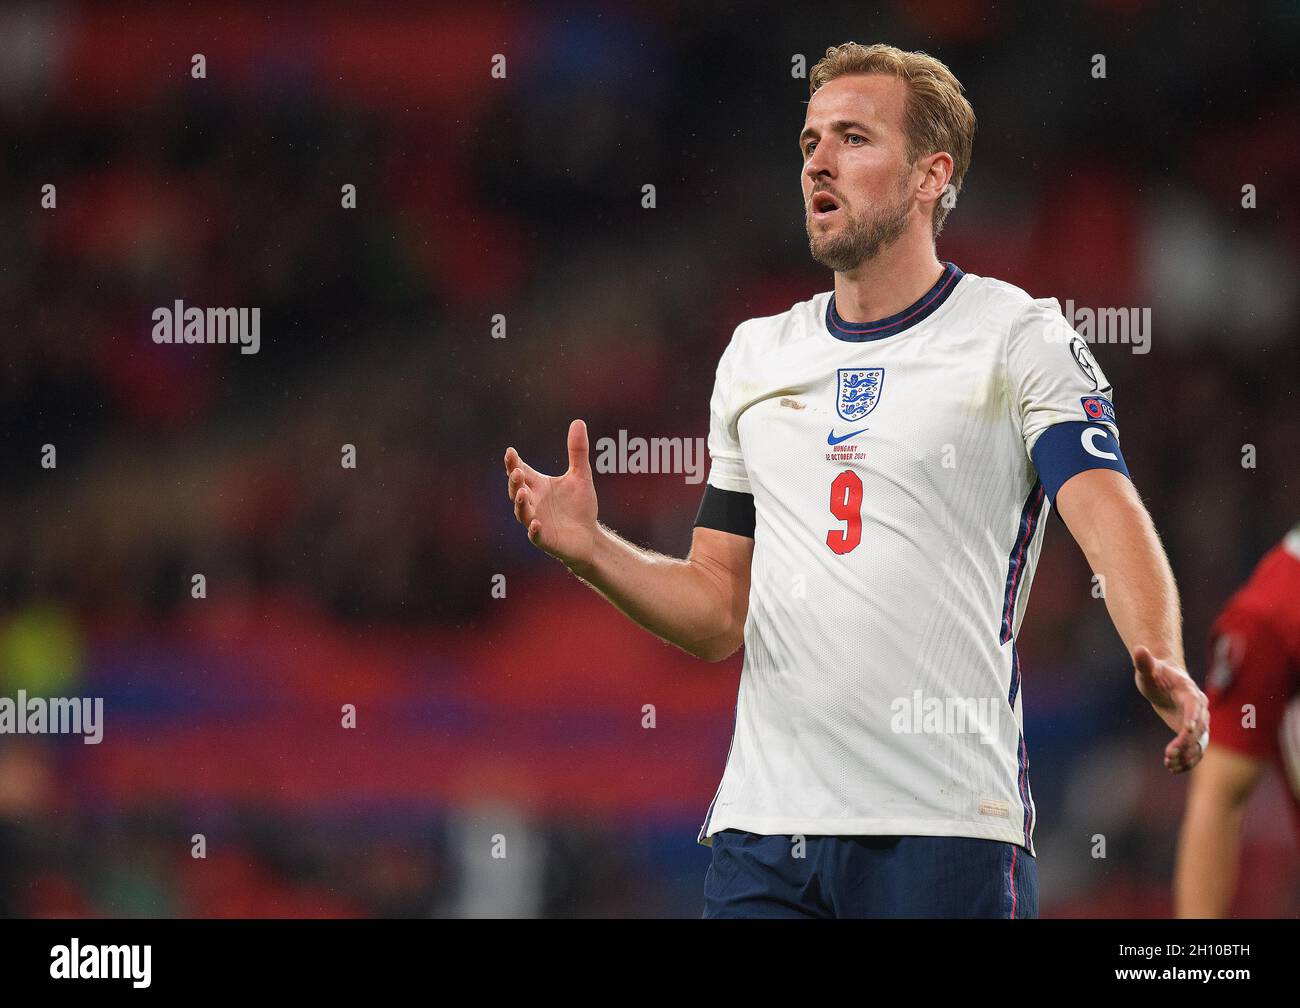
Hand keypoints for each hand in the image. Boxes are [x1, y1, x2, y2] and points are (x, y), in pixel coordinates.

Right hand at [503, 419, 598, 571]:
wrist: (589, 536)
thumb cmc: (580, 506)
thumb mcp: (581, 475)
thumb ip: (577, 451)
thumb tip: (578, 421)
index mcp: (538, 485)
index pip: (521, 471)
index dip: (513, 463)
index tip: (510, 451)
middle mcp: (532, 502)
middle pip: (516, 490)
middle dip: (514, 481)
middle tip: (516, 472)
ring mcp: (535, 521)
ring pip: (522, 512)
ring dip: (520, 503)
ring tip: (521, 493)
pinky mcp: (544, 538)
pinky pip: (535, 535)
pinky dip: (534, 529)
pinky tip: (537, 523)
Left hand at [1133, 645, 1208, 772]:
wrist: (1165, 681)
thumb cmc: (1155, 673)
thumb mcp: (1147, 669)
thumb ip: (1144, 662)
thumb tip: (1139, 649)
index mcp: (1190, 692)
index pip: (1194, 706)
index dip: (1192, 718)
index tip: (1186, 730)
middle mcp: (1199, 708)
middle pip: (1200, 729)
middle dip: (1187, 743)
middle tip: (1169, 754)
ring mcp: (1199, 722)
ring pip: (1200, 743)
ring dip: (1188, 756)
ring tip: (1169, 763)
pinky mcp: (1194, 733)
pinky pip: (1196, 750)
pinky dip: (1188, 760)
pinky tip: (1173, 768)